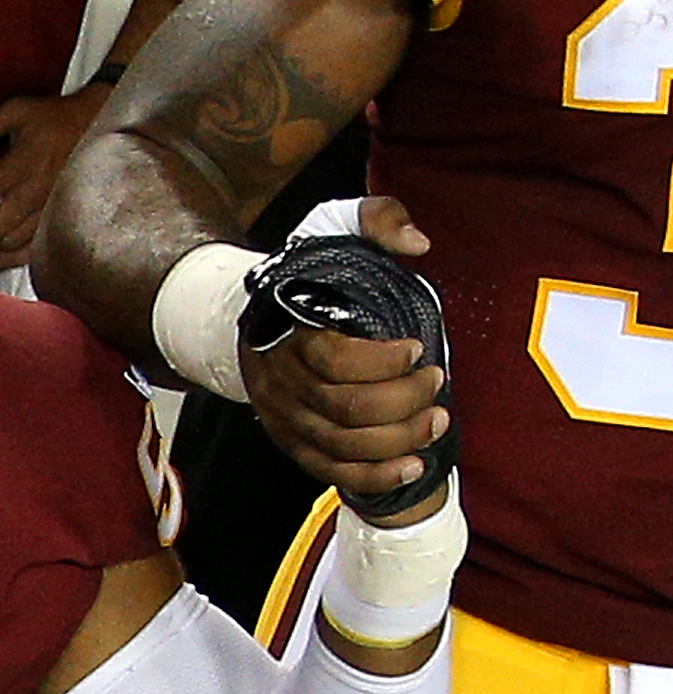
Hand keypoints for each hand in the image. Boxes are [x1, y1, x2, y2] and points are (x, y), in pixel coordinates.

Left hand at [0, 84, 110, 260]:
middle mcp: (35, 191)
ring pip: (15, 240)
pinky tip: (0, 258)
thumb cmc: (55, 117)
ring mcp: (51, 207)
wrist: (101, 121)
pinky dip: (16, 257)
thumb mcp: (18, 112)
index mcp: (20, 165)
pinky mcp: (63, 216)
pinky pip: (38, 246)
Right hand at [243, 205, 455, 515]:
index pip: (334, 360)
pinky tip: (413, 465)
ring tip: (438, 421)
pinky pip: (330, 470)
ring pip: (342, 444)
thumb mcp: (335, 226)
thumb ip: (378, 218)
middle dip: (404, 402)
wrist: (257, 313)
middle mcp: (280, 380)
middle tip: (438, 384)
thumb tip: (417, 244)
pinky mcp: (293, 440)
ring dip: (398, 440)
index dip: (384, 363)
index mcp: (290, 331)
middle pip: (344, 408)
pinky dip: (373, 475)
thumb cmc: (310, 273)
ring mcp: (284, 415)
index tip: (418, 349)